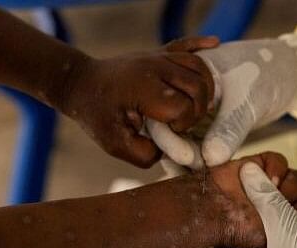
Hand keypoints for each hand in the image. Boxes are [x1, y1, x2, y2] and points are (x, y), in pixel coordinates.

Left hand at [58, 36, 218, 167]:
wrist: (80, 83)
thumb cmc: (97, 115)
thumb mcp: (115, 144)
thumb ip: (145, 154)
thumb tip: (170, 150)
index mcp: (143, 89)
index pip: (183, 106)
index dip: (183, 124)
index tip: (170, 131)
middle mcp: (154, 68)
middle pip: (198, 86)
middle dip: (198, 110)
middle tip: (184, 122)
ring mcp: (157, 57)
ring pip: (198, 67)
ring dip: (207, 88)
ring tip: (201, 105)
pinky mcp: (158, 53)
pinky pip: (185, 44)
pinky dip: (201, 44)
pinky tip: (215, 43)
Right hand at [150, 38, 296, 167]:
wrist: (284, 72)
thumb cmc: (265, 74)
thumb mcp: (246, 100)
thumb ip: (229, 128)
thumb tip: (210, 160)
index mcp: (180, 76)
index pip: (162, 109)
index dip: (169, 137)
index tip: (187, 158)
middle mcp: (179, 93)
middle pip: (165, 127)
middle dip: (175, 152)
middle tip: (193, 173)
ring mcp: (191, 110)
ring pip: (180, 140)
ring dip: (186, 159)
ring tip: (198, 178)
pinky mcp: (204, 125)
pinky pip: (195, 144)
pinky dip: (199, 159)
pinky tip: (206, 175)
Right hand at [192, 152, 296, 247]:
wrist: (209, 210)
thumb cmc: (237, 232)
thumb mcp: (269, 239)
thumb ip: (295, 232)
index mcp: (283, 231)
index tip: (296, 226)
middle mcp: (280, 208)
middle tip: (280, 211)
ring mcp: (272, 186)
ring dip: (289, 187)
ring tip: (271, 192)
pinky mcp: (262, 166)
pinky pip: (281, 162)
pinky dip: (276, 168)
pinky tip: (266, 177)